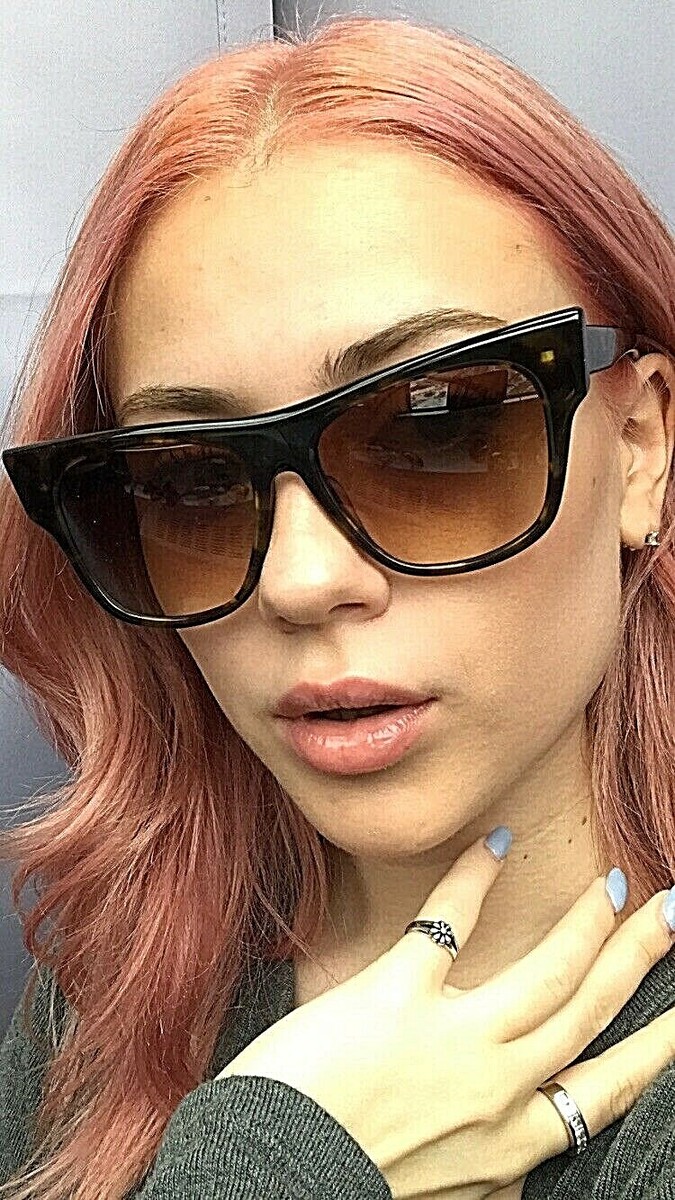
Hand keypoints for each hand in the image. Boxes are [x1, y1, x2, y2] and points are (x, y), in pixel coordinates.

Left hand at [217, 833, 674, 1198]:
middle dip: (639, 959)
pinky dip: (475, 878)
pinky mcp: (396, 996)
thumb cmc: (336, 1187)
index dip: (655, 1047)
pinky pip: (449, 922)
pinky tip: (496, 846)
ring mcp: (454, 1043)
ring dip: (589, 923)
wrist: (264, 1188)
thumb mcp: (441, 1190)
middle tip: (672, 912)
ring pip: (549, 972)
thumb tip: (513, 1148)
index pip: (608, 1090)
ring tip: (614, 883)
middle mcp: (498, 1093)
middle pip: (591, 1012)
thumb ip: (486, 1161)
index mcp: (511, 1148)